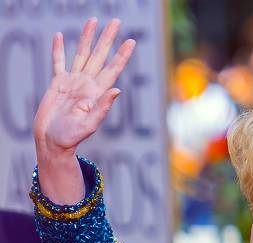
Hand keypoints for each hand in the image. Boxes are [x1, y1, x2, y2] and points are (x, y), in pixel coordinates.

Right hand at [34, 17, 134, 161]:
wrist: (52, 142)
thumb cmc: (71, 137)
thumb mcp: (89, 124)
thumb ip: (103, 107)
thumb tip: (117, 90)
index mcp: (97, 93)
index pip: (112, 69)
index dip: (122, 55)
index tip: (131, 41)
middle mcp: (87, 85)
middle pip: (100, 56)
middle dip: (108, 39)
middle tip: (116, 21)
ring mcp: (73, 83)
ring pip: (82, 54)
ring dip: (88, 38)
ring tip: (93, 21)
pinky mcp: (58, 84)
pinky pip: (58, 62)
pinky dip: (59, 49)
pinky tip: (60, 36)